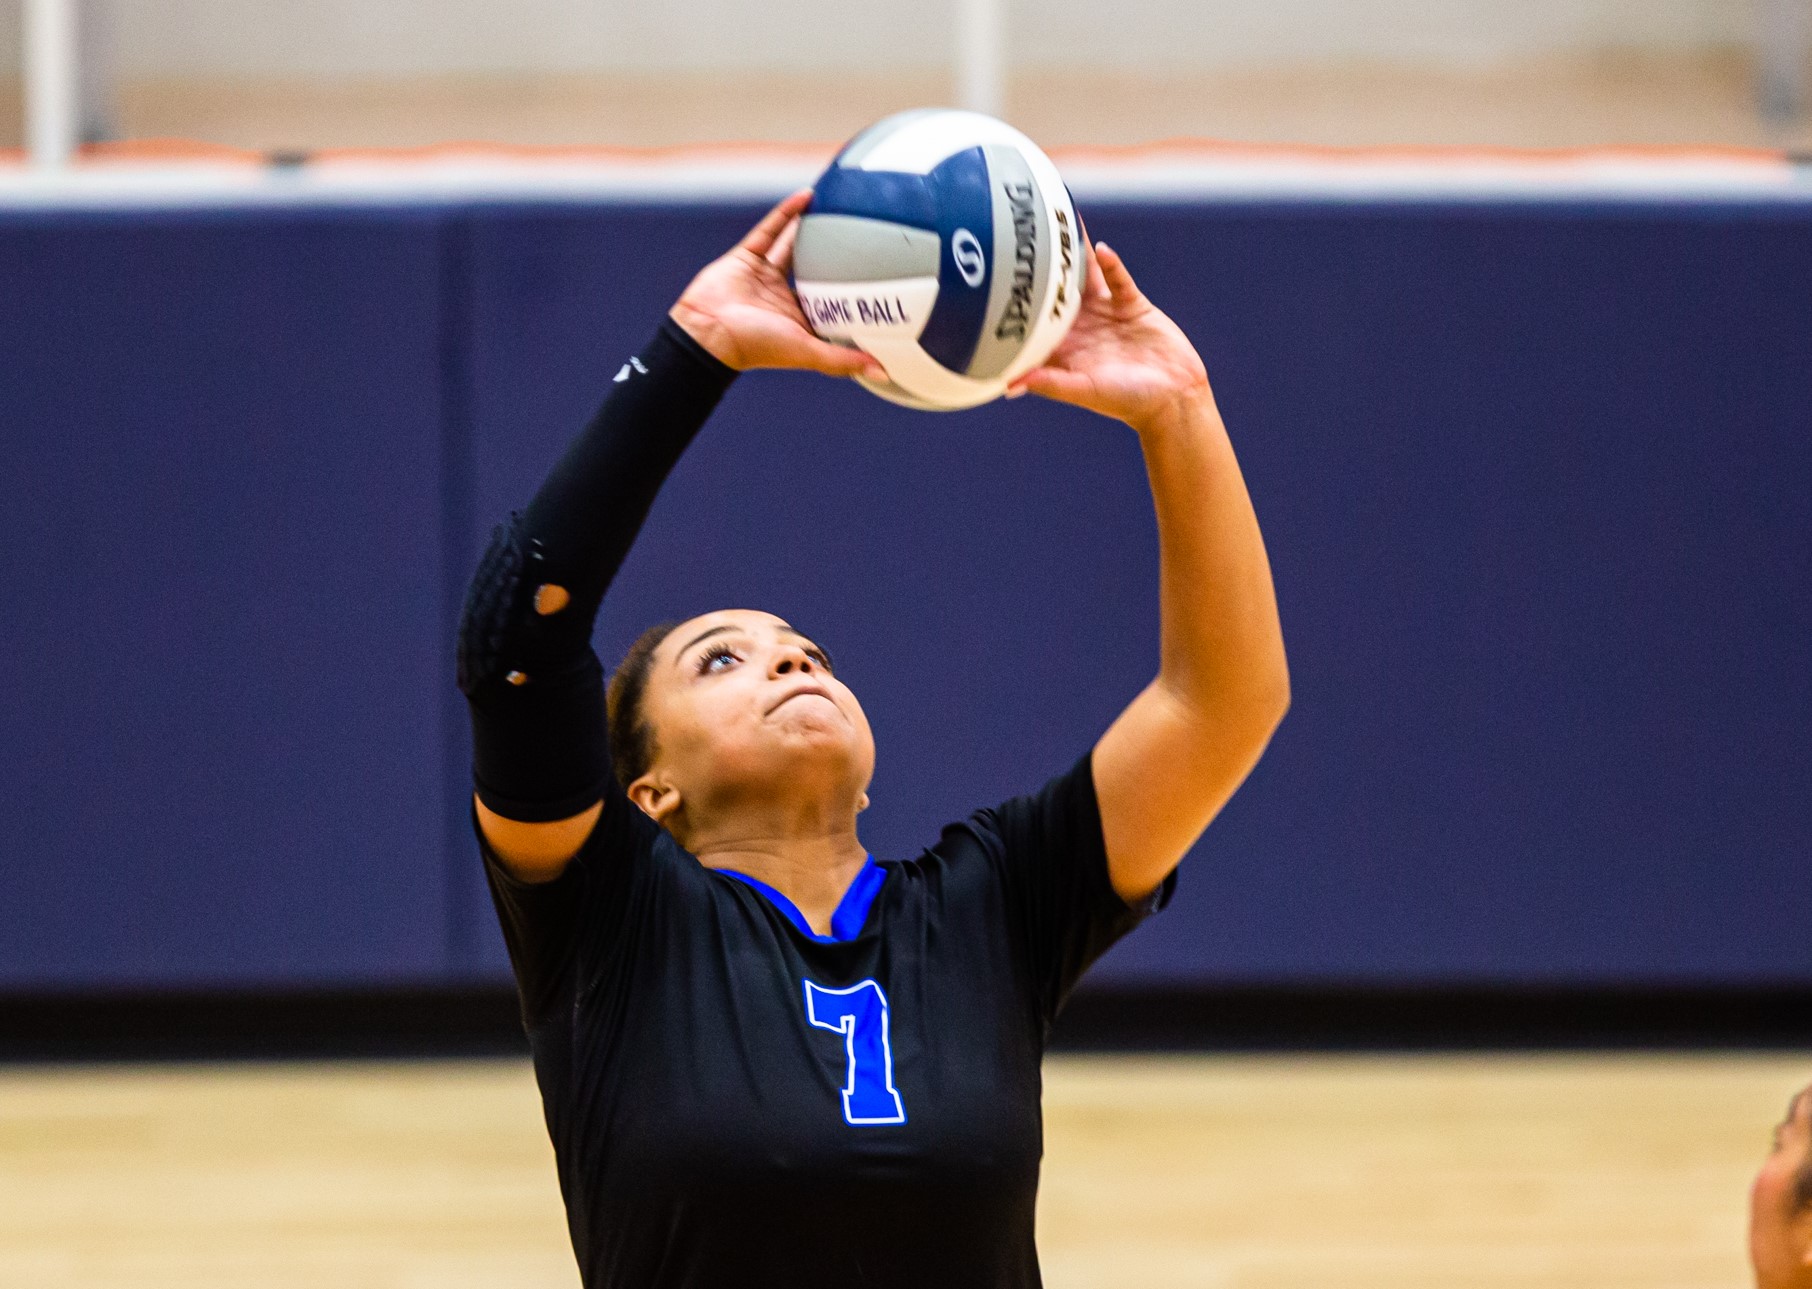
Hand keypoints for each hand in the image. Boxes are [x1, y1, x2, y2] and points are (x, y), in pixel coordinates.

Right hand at [670, 189, 883, 379]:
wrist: (708, 333)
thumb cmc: (757, 346)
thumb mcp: (807, 352)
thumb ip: (844, 361)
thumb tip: (884, 373)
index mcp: (799, 318)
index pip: (831, 300)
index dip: (851, 288)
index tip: (878, 273)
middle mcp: (783, 296)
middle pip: (813, 268)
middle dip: (832, 252)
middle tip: (859, 232)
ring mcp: (764, 275)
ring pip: (792, 245)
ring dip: (810, 227)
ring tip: (834, 207)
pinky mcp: (746, 257)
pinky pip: (770, 230)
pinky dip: (786, 213)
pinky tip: (806, 196)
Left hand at [1007, 242, 1210, 432]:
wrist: (1172, 397)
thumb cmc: (1125, 401)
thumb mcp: (1084, 390)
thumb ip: (1050, 384)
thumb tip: (1011, 384)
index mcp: (1063, 346)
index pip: (1033, 319)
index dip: (1016, 301)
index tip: (997, 279)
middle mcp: (1081, 326)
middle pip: (1055, 290)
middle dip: (1041, 268)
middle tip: (1022, 236)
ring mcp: (1105, 312)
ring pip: (1085, 277)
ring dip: (1074, 255)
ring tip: (1059, 227)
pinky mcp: (1131, 304)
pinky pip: (1118, 278)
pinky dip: (1110, 264)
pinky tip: (1100, 248)